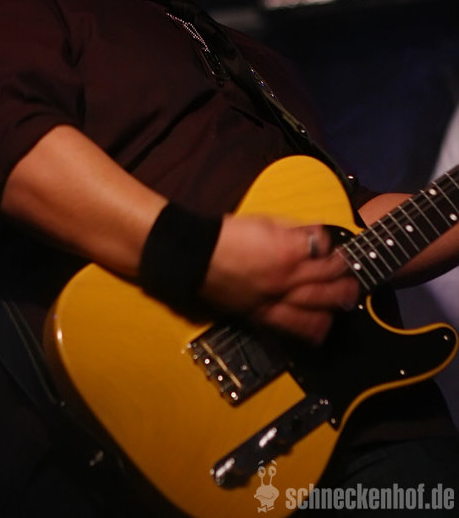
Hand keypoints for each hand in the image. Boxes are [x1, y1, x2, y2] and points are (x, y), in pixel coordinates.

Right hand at [200, 214, 358, 344]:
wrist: (198, 257)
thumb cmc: (228, 235)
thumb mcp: (264, 221)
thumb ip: (293, 229)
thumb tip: (313, 234)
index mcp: (286, 251)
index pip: (322, 246)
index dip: (330, 243)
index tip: (330, 243)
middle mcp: (286, 279)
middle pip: (329, 279)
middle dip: (345, 274)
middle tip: (351, 272)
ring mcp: (276, 301)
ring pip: (318, 309)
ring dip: (337, 303)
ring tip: (346, 298)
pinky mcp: (264, 316)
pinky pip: (294, 328)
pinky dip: (313, 329)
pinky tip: (323, 326)